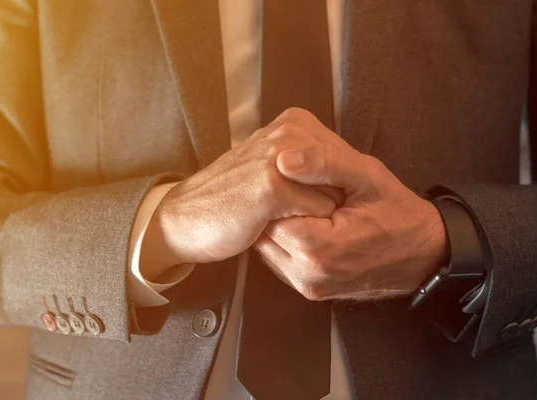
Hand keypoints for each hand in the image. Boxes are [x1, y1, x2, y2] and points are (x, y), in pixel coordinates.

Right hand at [140, 108, 344, 279]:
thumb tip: (350, 174)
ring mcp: (281, 156)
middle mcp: (290, 131)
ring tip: (280, 214)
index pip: (344, 156)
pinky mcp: (273, 186)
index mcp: (294, 122)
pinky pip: (321, 211)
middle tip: (293, 208)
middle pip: (345, 174)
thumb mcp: (275, 165)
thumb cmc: (234, 197)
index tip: (308, 197)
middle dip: (331, 196)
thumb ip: (310, 161)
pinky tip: (274, 223)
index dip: (334, 185)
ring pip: (336, 194)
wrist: (186, 218)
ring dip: (318, 213)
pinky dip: (307, 226)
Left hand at [254, 133, 448, 300]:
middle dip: (274, 207)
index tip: (295, 176)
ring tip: (301, 205)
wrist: (422, 254)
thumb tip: (283, 159)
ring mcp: (307, 286)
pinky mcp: (308, 290)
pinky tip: (305, 224)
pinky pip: (277, 260)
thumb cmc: (398, 213)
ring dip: (277, 224)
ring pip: (265, 248)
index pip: (269, 212)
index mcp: (320, 249)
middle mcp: (307, 275)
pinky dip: (284, 240)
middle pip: (263, 231)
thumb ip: (326, 163)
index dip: (278, 189)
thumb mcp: (369, 176)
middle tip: (295, 188)